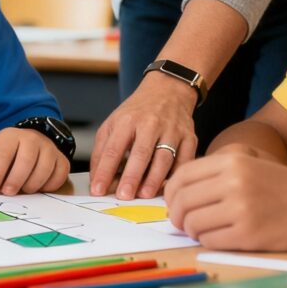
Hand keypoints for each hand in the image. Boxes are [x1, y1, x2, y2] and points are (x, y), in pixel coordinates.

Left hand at [0, 128, 69, 195]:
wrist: (28, 142)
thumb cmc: (6, 152)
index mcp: (11, 136)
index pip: (4, 154)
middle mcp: (32, 139)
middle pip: (27, 160)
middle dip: (15, 180)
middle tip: (8, 193)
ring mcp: (49, 148)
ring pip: (45, 168)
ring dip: (32, 185)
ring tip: (23, 190)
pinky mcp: (61, 159)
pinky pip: (60, 175)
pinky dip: (49, 186)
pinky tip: (39, 188)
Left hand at [89, 74, 197, 199]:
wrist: (168, 91)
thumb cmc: (137, 112)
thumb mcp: (114, 123)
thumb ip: (102, 150)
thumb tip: (97, 180)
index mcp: (127, 120)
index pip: (113, 149)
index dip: (104, 171)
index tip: (97, 190)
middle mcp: (150, 123)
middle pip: (140, 153)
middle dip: (131, 176)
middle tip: (123, 196)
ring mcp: (172, 130)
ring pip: (164, 158)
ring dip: (154, 179)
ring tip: (144, 195)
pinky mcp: (189, 137)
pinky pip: (185, 160)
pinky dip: (177, 175)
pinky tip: (168, 187)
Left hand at [165, 149, 286, 250]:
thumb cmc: (282, 187)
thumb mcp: (250, 163)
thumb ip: (214, 171)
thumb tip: (176, 192)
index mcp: (231, 161)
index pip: (181, 177)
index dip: (170, 194)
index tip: (174, 204)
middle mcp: (233, 181)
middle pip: (182, 201)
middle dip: (176, 216)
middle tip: (182, 223)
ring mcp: (240, 208)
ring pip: (193, 223)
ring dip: (193, 231)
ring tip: (205, 230)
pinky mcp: (248, 234)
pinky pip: (209, 241)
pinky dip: (208, 242)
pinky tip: (221, 238)